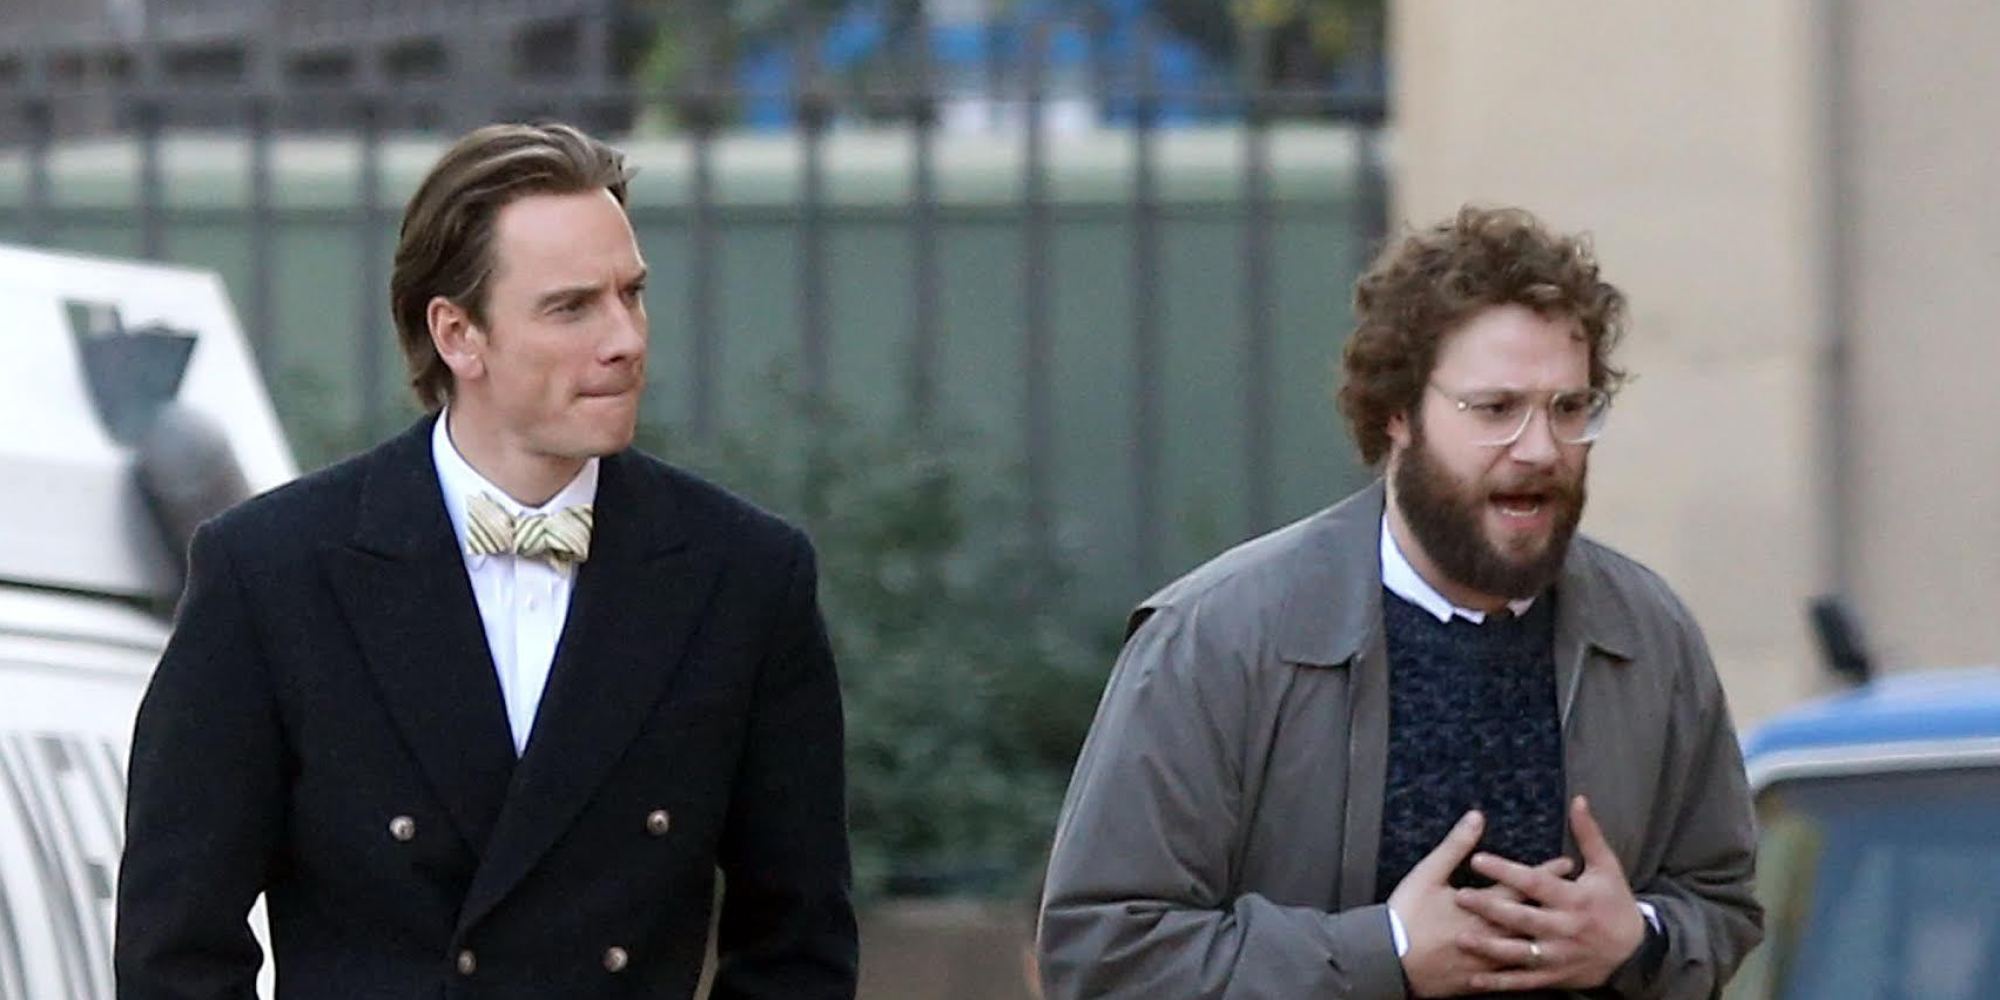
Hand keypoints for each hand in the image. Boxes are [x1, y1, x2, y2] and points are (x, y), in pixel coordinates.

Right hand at [1387, 811, 1574, 997]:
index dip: (1546, 873)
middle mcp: (1491, 932)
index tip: (1567, 864)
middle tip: (1578, 897)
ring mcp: (1486, 959)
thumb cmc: (1407, 913)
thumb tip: (1476, 817)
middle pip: (1531, 917)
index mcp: (1481, 905)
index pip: (1522, 885)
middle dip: (1555, 905)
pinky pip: (1506, 977)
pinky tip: (1534, 968)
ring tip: (1562, 930)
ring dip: (1544, 938)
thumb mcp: (1428, 873)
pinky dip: (1522, 971)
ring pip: (1523, 950)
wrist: (1390, 958)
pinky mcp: (1476, 979)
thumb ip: (1455, 845)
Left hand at [1455, 796, 1647, 991]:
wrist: (1635, 952)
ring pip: (1520, 952)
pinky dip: (1500, 982)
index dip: (1506, 871)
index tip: (1477, 858)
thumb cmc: (1616, 903)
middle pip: (1522, 918)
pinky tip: (1475, 980)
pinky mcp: (1555, 977)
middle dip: (1490, 907)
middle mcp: (1565, 929)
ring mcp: (1559, 956)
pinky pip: (1524, 981)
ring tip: (1462, 938)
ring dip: (1490, 947)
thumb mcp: (1607, 867)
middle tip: (1459, 897)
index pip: (1534, 883)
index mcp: (1575, 899)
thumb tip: (1579, 799)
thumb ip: (1588, 834)